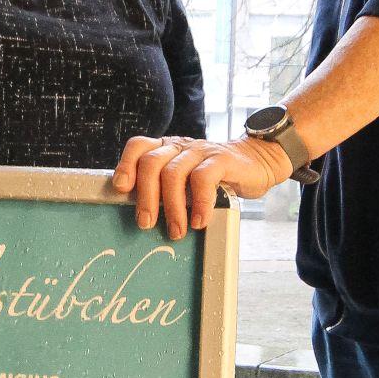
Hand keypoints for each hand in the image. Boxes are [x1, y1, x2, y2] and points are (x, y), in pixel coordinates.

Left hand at [111, 133, 289, 240]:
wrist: (258, 162)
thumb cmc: (216, 178)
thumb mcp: (187, 180)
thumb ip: (166, 188)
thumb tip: (143, 218)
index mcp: (167, 148)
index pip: (138, 146)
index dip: (125, 165)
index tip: (121, 190)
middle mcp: (180, 146)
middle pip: (151, 163)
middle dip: (145, 197)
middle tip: (146, 224)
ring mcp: (200, 150)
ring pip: (174, 173)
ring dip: (171, 207)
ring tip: (177, 232)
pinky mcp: (222, 159)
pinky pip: (203, 179)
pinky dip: (199, 203)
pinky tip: (199, 221)